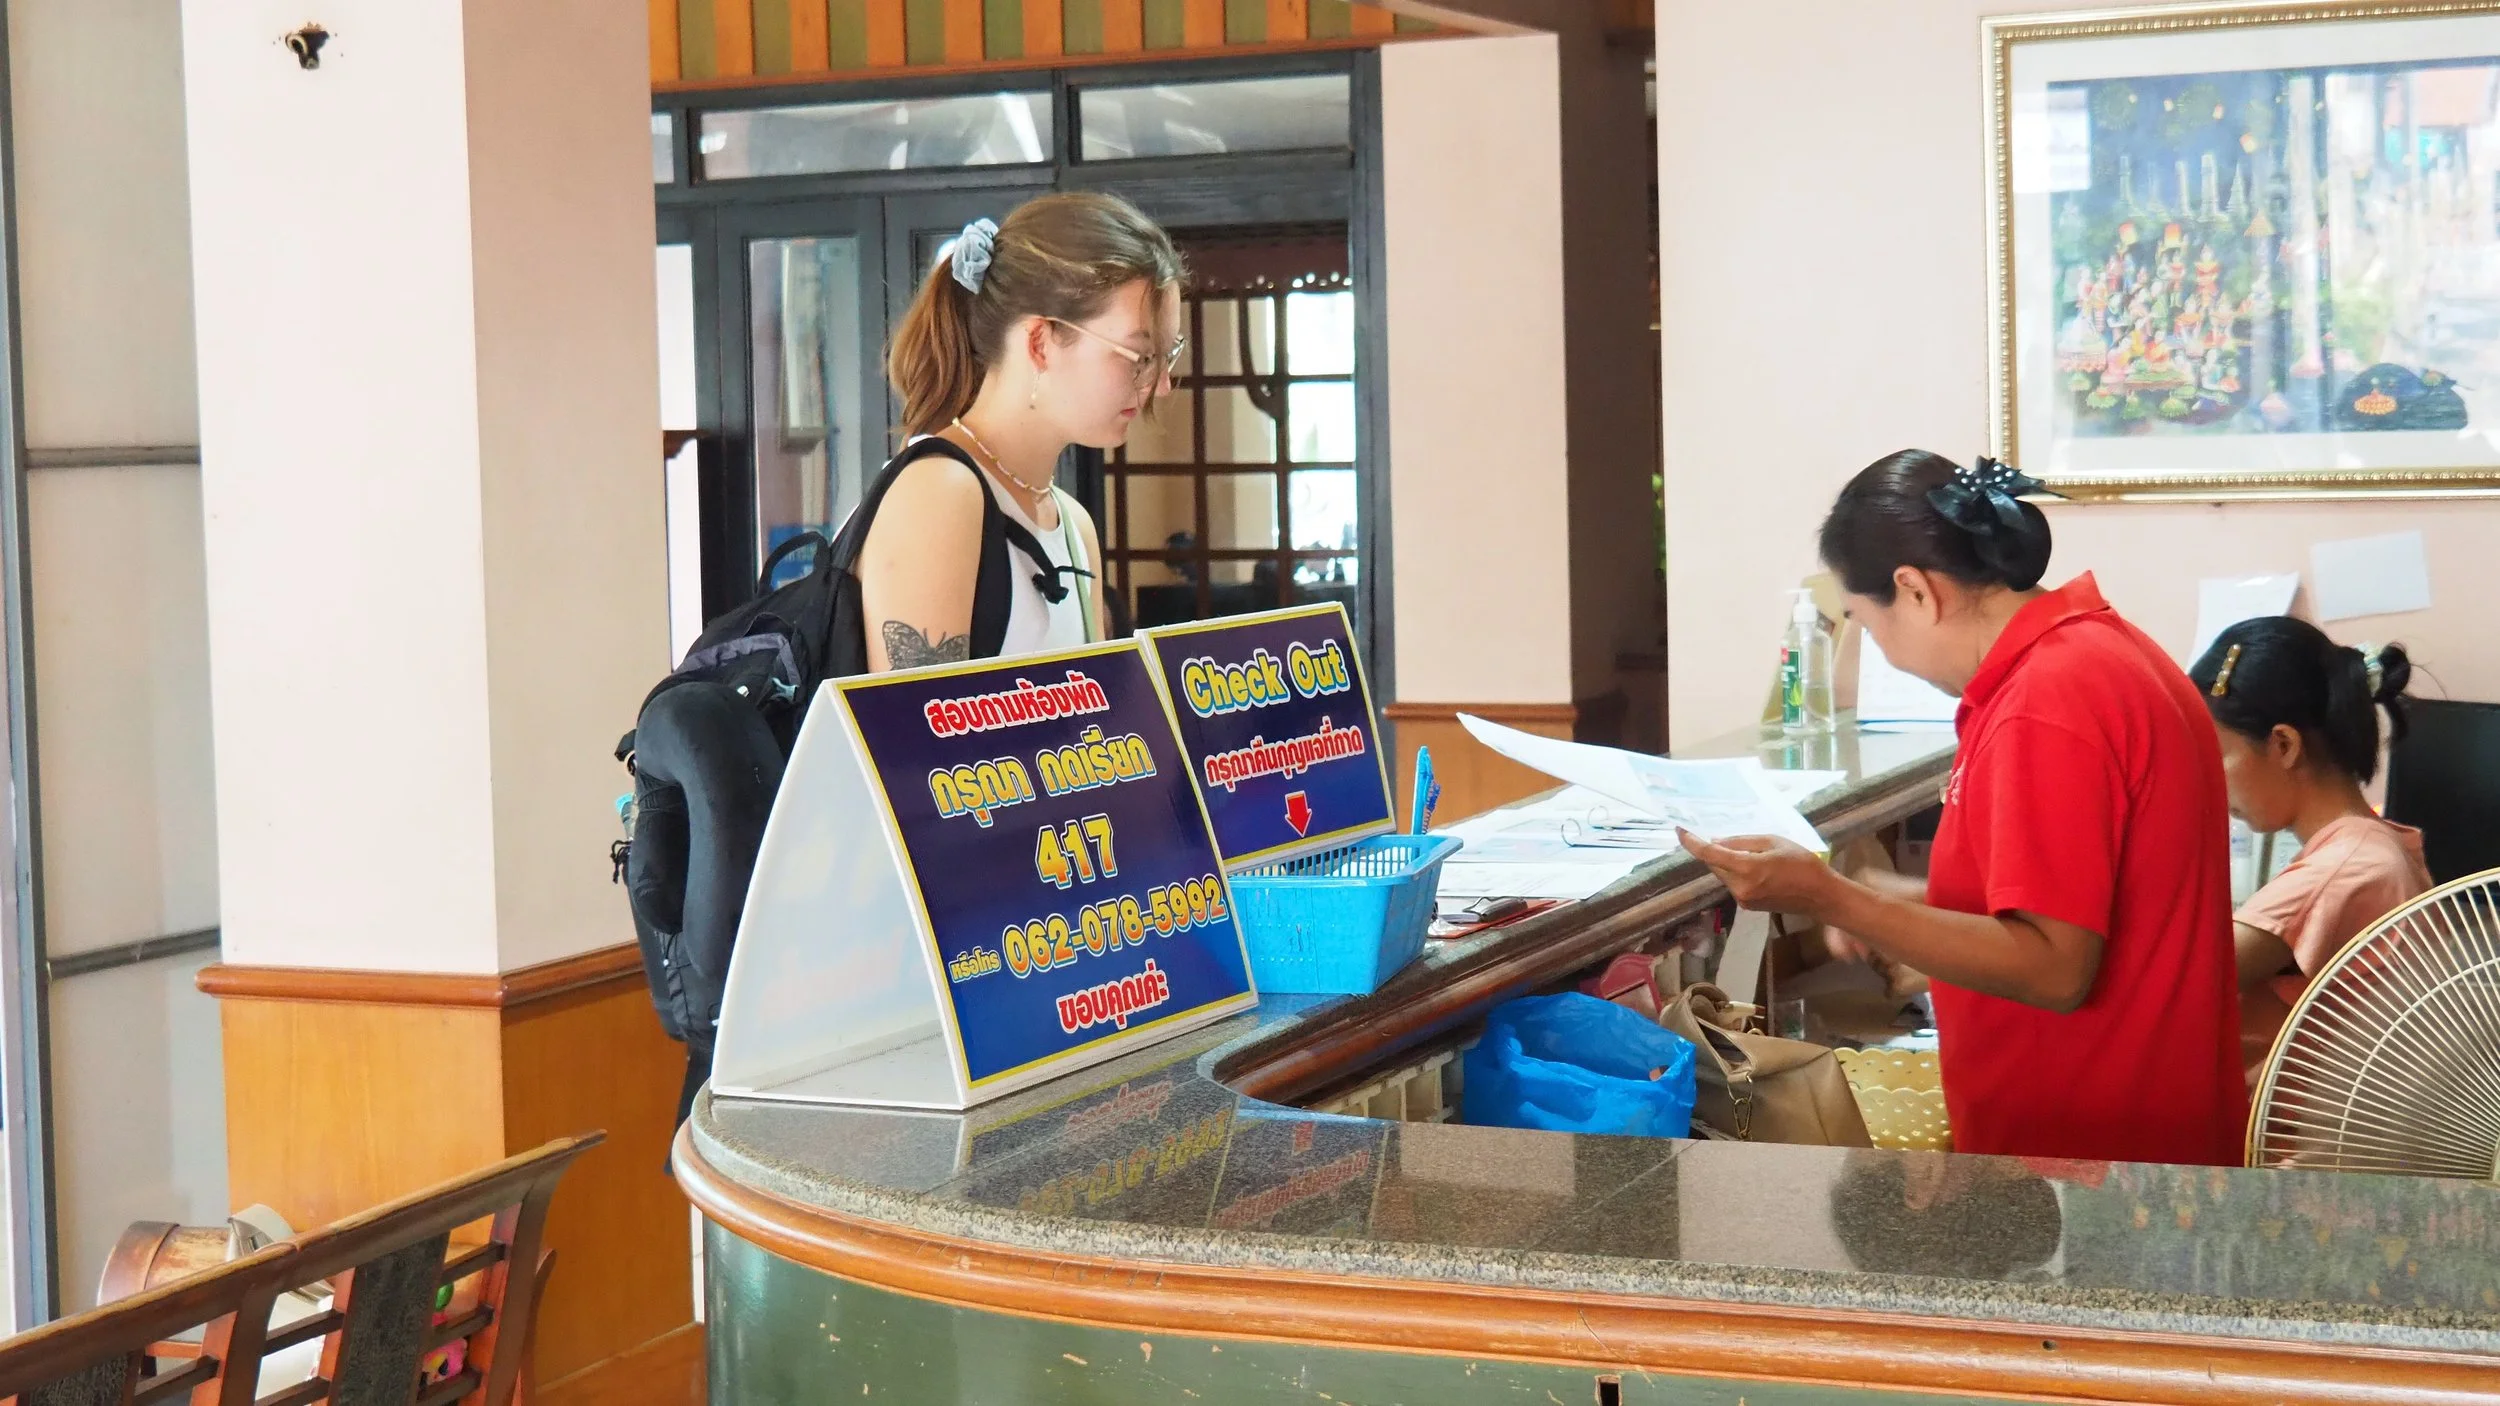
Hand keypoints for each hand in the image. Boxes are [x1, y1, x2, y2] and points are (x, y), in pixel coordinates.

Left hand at [1677, 830, 1839, 916]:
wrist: (1821, 896)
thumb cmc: (1803, 864)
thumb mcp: (1774, 842)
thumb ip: (1743, 842)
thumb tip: (1716, 841)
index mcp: (1748, 869)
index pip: (1710, 855)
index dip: (1692, 842)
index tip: (1680, 830)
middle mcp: (1740, 887)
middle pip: (1715, 865)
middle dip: (1715, 851)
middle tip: (1723, 837)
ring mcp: (1743, 899)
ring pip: (1723, 875)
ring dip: (1727, 862)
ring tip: (1751, 853)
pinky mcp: (1747, 906)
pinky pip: (1733, 883)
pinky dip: (1736, 872)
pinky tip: (1754, 866)